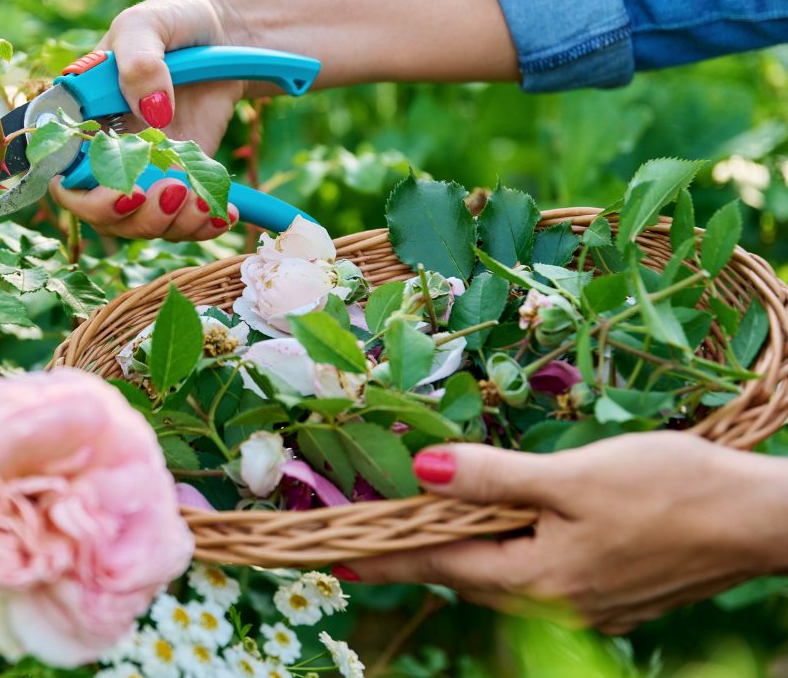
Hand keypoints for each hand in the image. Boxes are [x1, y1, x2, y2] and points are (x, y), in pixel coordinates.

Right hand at [50, 0, 245, 240]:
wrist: (228, 33)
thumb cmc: (175, 22)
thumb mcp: (148, 24)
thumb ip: (139, 60)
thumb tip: (151, 111)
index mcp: (81, 117)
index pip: (63, 172)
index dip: (87, 194)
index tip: (127, 192)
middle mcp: (105, 152)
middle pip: (99, 210)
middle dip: (133, 217)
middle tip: (173, 193)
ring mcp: (143, 170)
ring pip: (139, 223)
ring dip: (170, 224)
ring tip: (203, 201)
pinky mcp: (179, 180)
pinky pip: (179, 220)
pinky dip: (200, 224)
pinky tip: (224, 212)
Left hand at [345, 432, 787, 633]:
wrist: (763, 521)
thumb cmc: (672, 489)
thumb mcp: (573, 476)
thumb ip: (493, 478)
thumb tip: (421, 472)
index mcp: (536, 578)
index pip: (437, 564)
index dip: (383, 556)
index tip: (333, 559)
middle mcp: (554, 602)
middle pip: (465, 572)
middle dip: (416, 554)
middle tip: (367, 536)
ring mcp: (586, 604)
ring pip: (501, 574)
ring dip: (461, 550)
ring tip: (423, 527)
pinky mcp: (612, 593)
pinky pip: (538, 574)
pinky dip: (506, 550)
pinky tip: (503, 529)